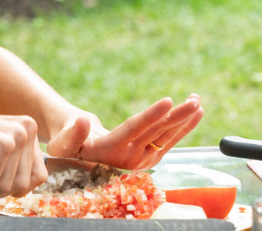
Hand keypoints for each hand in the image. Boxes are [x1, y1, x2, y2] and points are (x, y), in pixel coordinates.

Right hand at [47, 94, 203, 170]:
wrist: (81, 156)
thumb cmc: (68, 146)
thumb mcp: (63, 142)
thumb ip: (72, 133)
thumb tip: (82, 120)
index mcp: (110, 151)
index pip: (134, 130)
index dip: (151, 116)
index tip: (168, 101)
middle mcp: (130, 158)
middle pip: (156, 134)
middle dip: (176, 117)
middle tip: (194, 102)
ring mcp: (143, 159)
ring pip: (167, 137)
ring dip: (184, 120)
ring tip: (198, 102)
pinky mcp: (151, 156)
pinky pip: (169, 140)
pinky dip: (182, 125)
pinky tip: (194, 112)